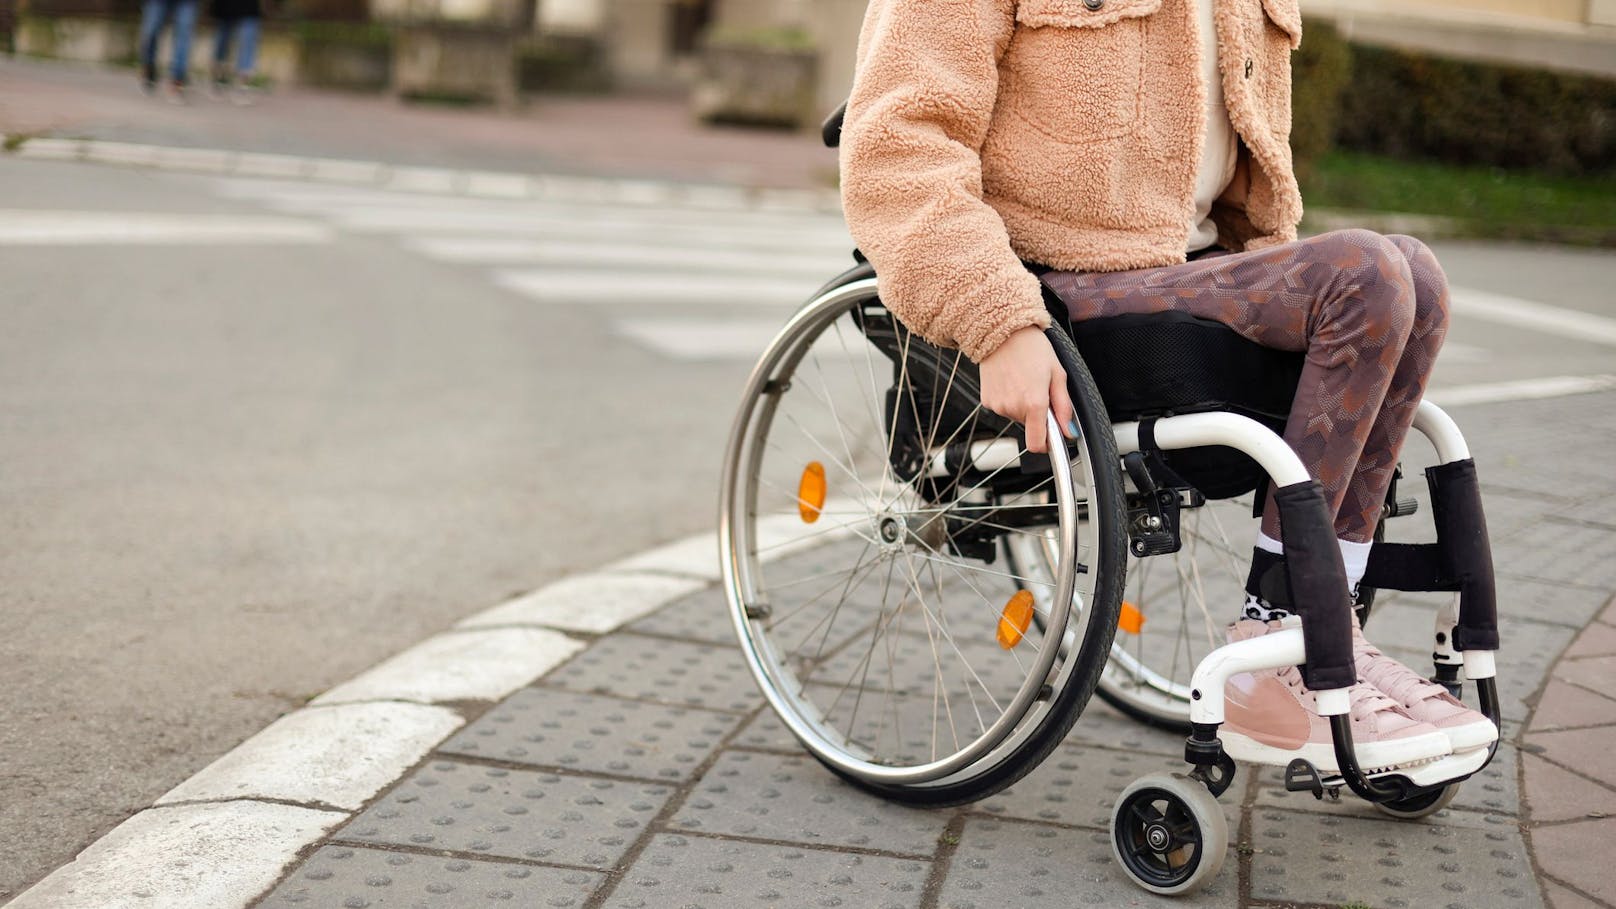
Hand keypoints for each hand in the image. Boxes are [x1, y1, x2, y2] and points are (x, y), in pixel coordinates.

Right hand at [979, 326, 1074, 453]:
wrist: (1002, 332)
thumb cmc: (1032, 348)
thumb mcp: (1057, 374)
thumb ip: (1064, 406)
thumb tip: (1069, 430)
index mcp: (1034, 403)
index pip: (1037, 444)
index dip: (1047, 445)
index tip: (1052, 437)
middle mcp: (1013, 407)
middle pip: (1029, 427)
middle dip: (1037, 415)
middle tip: (1039, 390)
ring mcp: (998, 405)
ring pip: (1016, 417)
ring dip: (1023, 405)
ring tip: (1024, 381)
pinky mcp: (987, 400)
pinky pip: (1004, 408)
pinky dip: (1010, 399)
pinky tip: (1011, 381)